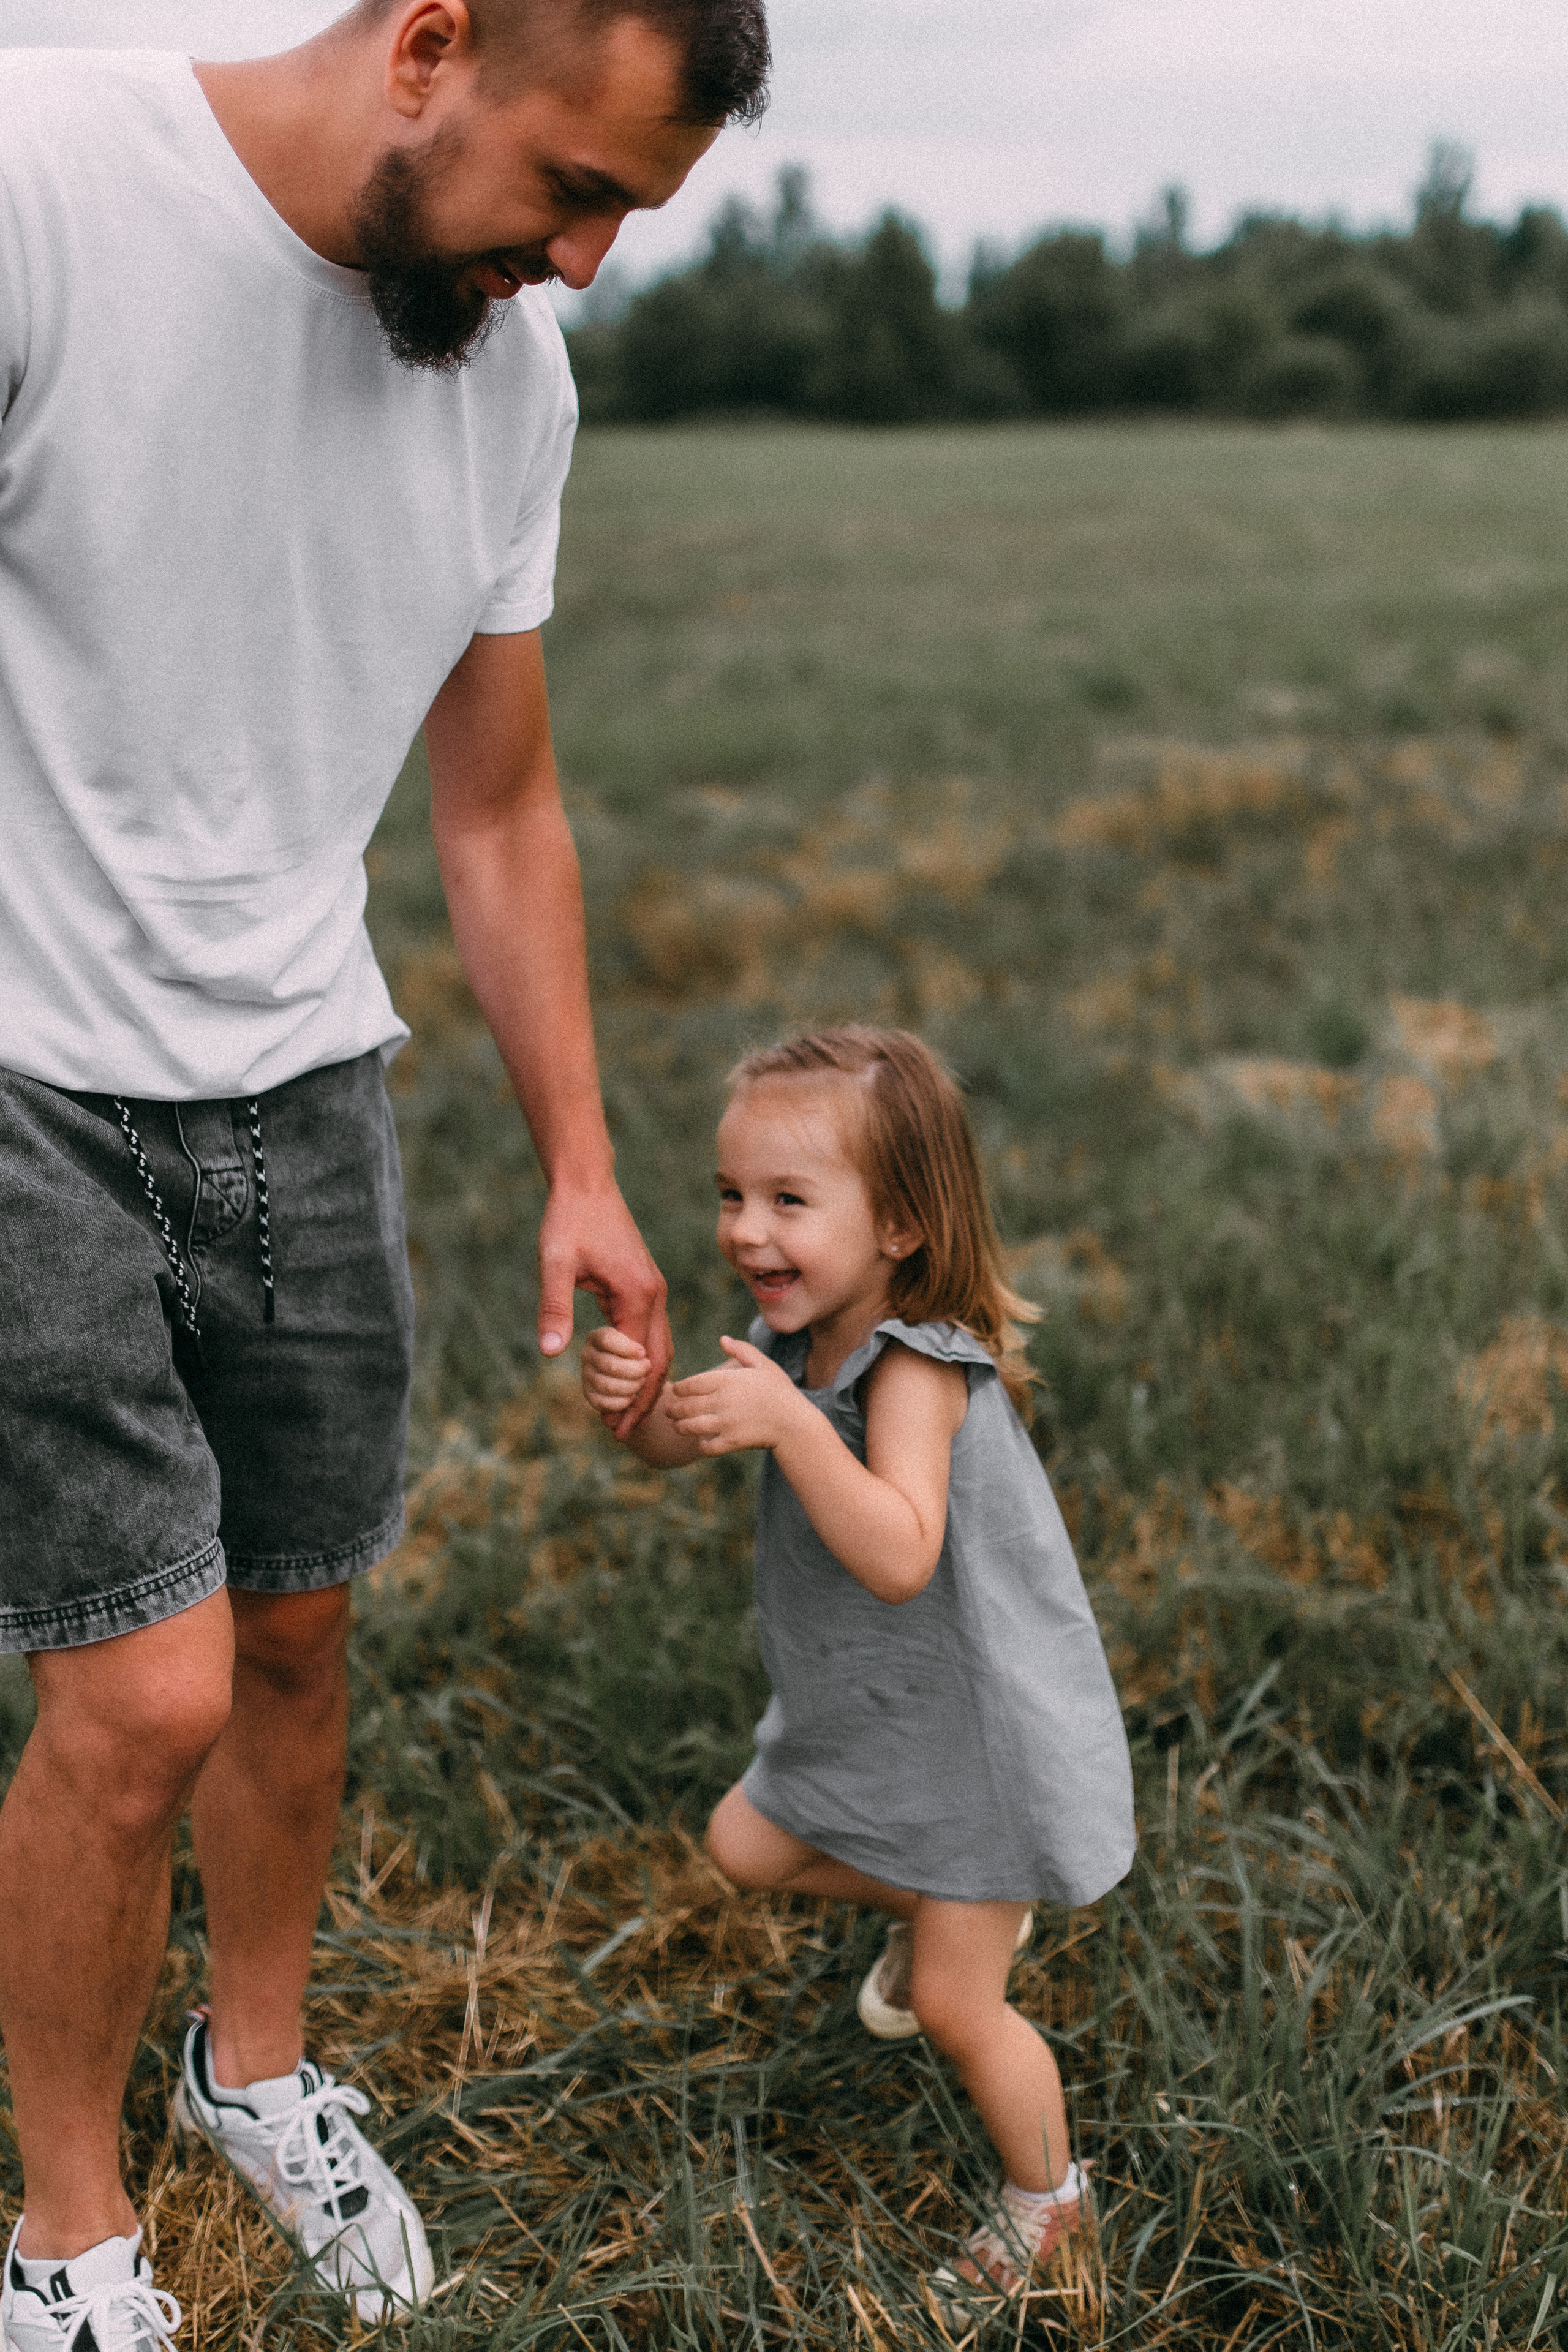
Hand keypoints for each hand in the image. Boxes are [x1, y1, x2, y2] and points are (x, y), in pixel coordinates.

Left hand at [538, 1181, 670, 1435]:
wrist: (586, 1185)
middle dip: (644, 1399)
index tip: (614, 1428)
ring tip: (623, 1413)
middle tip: (621, 1432)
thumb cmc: (569, 1221)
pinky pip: (649, 1331)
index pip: (642, 1361)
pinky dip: (641, 1359)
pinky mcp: (643, 1285)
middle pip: (660, 1359)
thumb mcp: (555, 1264)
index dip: (630, 1398)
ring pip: (659, 1346)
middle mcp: (654, 1295)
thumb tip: (550, 1353)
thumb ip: (554, 1307)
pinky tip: (621, 1374)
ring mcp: (652, 1290)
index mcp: (638, 1294)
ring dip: (644, 1381)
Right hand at [582, 1324, 652, 1428]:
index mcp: (597, 1337)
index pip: (607, 1340)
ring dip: (631, 1387)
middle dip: (635, 1370)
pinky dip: (621, 1402)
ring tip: (642, 1381)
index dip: (627, 1348)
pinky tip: (632, 1396)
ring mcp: (586, 1376)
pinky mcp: (590, 1394)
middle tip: (647, 1368)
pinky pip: (602, 1403)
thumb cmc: (642, 1350)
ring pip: (607, 1386)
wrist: (637, 1367)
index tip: (643, 1353)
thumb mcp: (645, 1341)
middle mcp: (588, 1355)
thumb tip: (641, 1351)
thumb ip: (644, 1343)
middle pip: (610, 1366)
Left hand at [666, 1336, 807, 1454]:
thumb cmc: (780, 1391)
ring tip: (678, 1426)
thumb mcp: (763, 1365)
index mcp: (727, 1380)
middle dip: (673, 1409)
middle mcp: (722, 1401)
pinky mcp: (731, 1442)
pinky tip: (701, 1442)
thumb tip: (722, 1339)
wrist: (795, 1423)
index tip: (677, 1391)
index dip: (680, 1389)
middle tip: (669, 1411)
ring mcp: (725, 1423)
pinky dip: (701, 1446)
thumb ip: (742, 1350)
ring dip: (680, 1427)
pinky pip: (707, 1447)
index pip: (691, 1384)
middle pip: (686, 1406)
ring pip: (690, 1426)